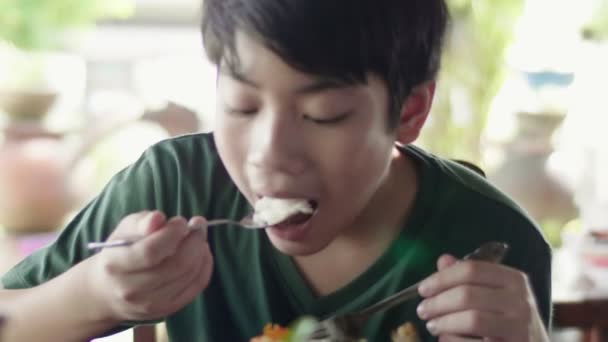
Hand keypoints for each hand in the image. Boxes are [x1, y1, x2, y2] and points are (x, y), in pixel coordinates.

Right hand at [87, 211, 213, 321]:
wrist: (109, 293)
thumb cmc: (120, 253)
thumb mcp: (124, 231)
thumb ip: (141, 223)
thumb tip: (158, 218)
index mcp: (116, 265)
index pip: (151, 251)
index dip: (173, 233)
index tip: (181, 221)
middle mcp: (132, 290)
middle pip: (177, 265)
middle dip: (194, 240)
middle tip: (198, 225)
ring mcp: (151, 304)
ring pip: (189, 274)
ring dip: (201, 251)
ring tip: (198, 237)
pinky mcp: (167, 310)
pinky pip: (196, 286)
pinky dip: (204, 265)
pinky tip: (201, 252)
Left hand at [416, 255, 548, 341]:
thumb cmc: (509, 320)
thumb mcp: (495, 293)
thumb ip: (469, 277)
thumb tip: (444, 260)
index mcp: (514, 279)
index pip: (471, 270)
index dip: (441, 278)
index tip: (423, 289)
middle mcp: (520, 301)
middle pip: (467, 294)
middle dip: (437, 303)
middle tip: (422, 310)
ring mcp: (520, 327)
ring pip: (471, 320)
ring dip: (444, 322)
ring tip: (432, 325)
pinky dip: (453, 340)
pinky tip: (445, 338)